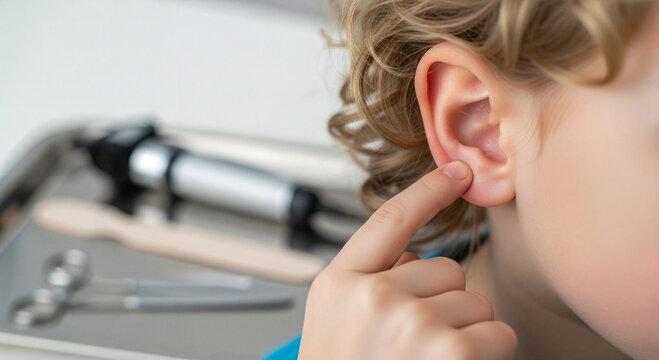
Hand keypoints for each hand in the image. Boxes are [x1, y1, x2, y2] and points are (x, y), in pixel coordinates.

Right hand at [298, 161, 516, 359]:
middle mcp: (372, 297)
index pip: (388, 220)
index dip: (427, 192)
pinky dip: (487, 355)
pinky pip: (497, 333)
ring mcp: (410, 324)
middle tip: (414, 345)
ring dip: (464, 332)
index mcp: (338, 284)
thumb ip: (370, 280)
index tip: (456, 172)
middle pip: (446, 269)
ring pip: (475, 301)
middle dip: (442, 303)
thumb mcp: (334, 324)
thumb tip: (413, 253)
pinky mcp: (450, 353)